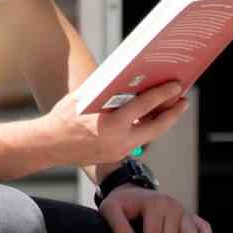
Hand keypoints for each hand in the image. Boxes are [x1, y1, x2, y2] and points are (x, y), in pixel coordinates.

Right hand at [46, 81, 189, 165]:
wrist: (48, 145)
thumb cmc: (64, 117)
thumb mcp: (85, 97)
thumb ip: (107, 88)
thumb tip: (129, 76)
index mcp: (111, 124)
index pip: (144, 106)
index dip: (163, 94)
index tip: (176, 85)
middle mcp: (119, 141)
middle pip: (156, 127)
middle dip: (173, 113)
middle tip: (184, 99)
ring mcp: (119, 151)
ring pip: (149, 135)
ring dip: (162, 121)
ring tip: (173, 107)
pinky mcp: (116, 156)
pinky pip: (137, 140)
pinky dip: (147, 128)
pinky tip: (152, 117)